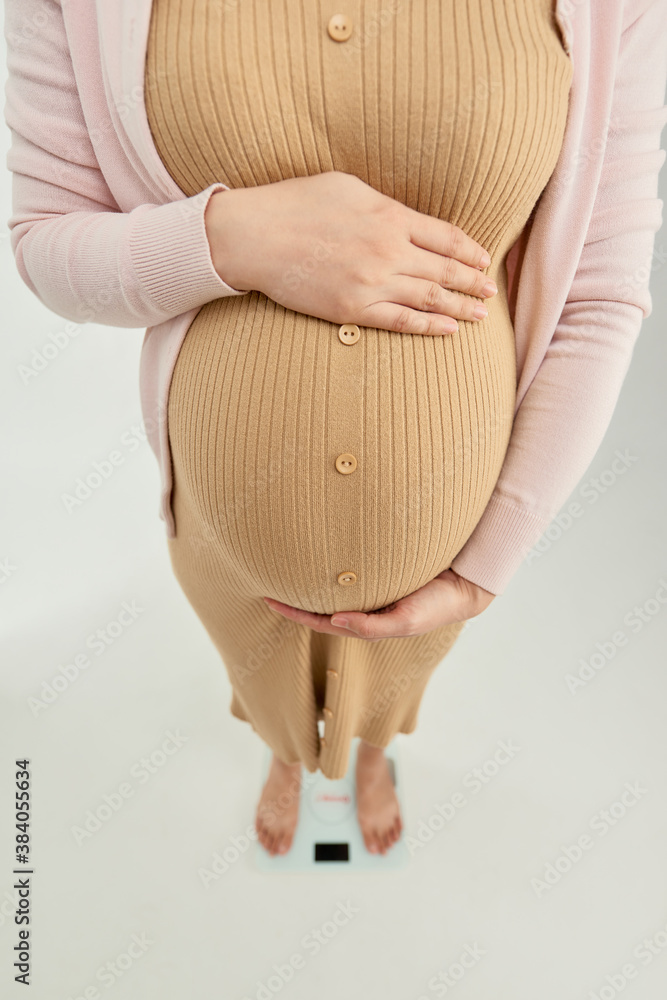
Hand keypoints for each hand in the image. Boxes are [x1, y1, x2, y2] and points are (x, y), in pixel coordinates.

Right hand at [205, 171, 496, 335]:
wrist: (255, 236)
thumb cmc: (296, 204)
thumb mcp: (348, 188)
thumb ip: (385, 206)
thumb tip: (408, 221)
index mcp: (390, 216)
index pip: (445, 237)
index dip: (469, 251)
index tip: (484, 260)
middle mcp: (388, 251)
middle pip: (444, 271)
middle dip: (472, 282)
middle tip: (491, 292)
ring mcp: (371, 283)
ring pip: (429, 299)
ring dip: (460, 307)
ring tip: (480, 315)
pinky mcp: (352, 309)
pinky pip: (400, 321)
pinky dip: (428, 326)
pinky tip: (448, 329)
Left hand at [262, 569, 495, 641]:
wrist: (462, 587)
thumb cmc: (434, 607)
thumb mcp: (403, 621)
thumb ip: (371, 626)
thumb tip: (334, 619)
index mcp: (365, 623)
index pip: (321, 621)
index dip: (294, 613)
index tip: (268, 599)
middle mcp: (364, 608)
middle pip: (321, 605)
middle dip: (295, 598)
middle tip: (266, 581)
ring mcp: (372, 591)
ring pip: (333, 588)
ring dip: (310, 581)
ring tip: (285, 566)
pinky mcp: (381, 572)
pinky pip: (349, 571)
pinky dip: (331, 567)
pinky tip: (319, 553)